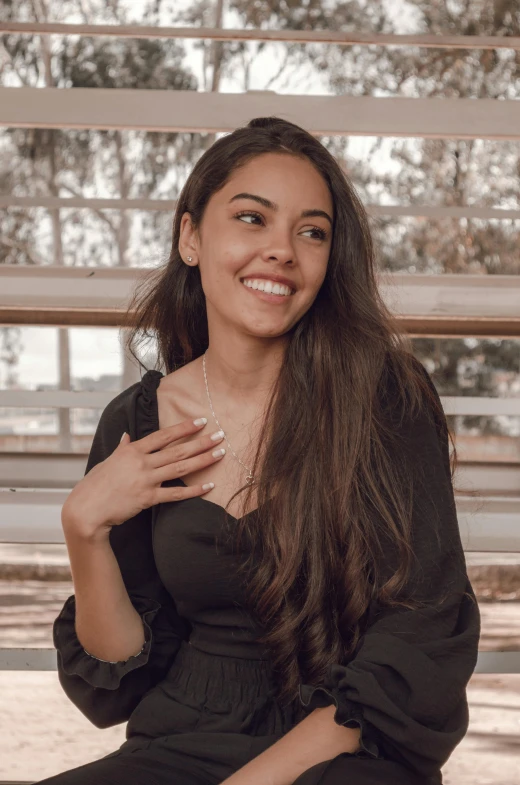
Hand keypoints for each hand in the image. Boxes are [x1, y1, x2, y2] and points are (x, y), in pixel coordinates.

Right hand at [61, 418, 224, 539]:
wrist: (87, 509)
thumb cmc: (95, 484)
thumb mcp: (108, 461)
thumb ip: (121, 449)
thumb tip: (126, 436)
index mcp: (132, 451)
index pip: (163, 435)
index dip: (183, 427)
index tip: (201, 421)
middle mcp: (141, 463)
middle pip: (177, 450)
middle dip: (201, 441)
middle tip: (220, 435)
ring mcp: (146, 480)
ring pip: (181, 468)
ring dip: (203, 460)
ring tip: (220, 453)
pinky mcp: (148, 498)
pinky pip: (175, 494)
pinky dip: (194, 491)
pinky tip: (209, 486)